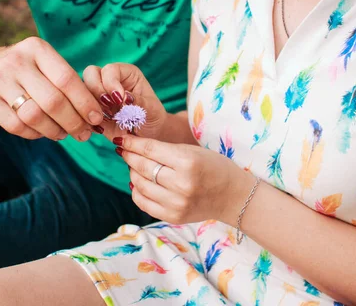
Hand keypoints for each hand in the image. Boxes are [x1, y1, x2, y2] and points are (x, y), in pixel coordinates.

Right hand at [0, 37, 103, 140]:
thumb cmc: (27, 71)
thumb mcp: (44, 63)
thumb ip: (68, 83)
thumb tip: (96, 114)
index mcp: (36, 48)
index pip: (67, 79)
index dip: (85, 102)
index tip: (96, 118)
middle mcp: (16, 61)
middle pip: (53, 101)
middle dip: (73, 122)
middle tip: (84, 134)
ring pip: (34, 116)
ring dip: (55, 130)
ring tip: (64, 134)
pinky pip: (17, 126)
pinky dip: (35, 134)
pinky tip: (43, 132)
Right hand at [83, 63, 167, 140]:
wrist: (146, 133)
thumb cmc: (152, 116)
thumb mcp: (150, 108)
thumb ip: (138, 101)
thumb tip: (125, 97)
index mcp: (125, 73)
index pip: (110, 69)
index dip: (111, 83)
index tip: (119, 100)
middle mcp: (108, 80)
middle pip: (90, 74)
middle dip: (96, 91)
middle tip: (108, 107)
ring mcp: (97, 94)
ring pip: (81, 91)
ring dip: (90, 105)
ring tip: (104, 119)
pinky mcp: (90, 109)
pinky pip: (79, 110)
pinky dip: (85, 119)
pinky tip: (98, 127)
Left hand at [115, 135, 255, 224]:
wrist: (233, 196)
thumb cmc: (214, 167)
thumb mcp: (193, 151)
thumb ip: (166, 149)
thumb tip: (134, 146)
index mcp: (187, 162)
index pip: (150, 150)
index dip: (132, 143)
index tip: (121, 139)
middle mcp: (180, 184)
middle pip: (142, 167)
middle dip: (129, 156)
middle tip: (125, 151)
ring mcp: (176, 203)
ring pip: (139, 185)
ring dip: (132, 173)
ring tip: (134, 166)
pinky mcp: (173, 217)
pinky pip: (143, 203)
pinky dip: (136, 191)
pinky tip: (138, 183)